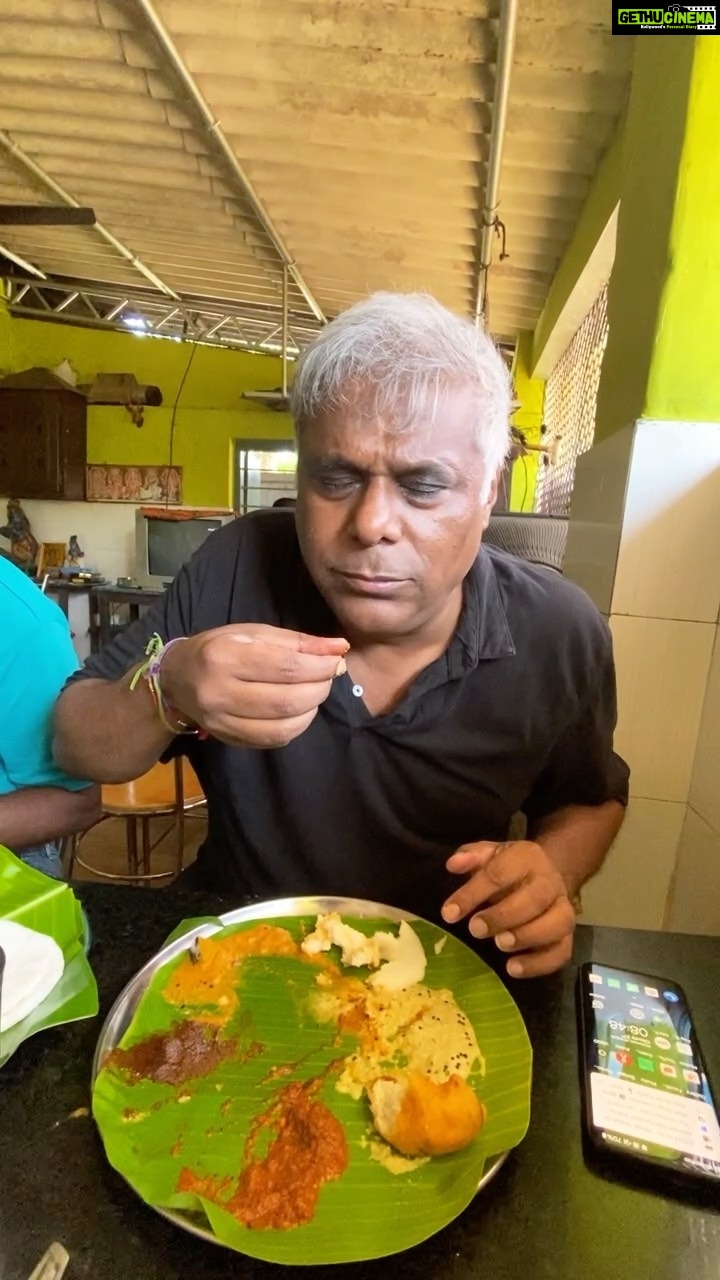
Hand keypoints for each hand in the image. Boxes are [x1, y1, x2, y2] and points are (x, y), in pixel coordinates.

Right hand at [159, 624, 348, 748]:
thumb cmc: (218, 648)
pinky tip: (298, 711)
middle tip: (327, 677)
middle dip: (319, 689)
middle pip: (287, 700)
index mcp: (224, 656)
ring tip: (314, 692)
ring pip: (283, 726)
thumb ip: (297, 642)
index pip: (285, 667)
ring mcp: (221, 721)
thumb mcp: (253, 633)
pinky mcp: (228, 739)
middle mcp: (219, 692)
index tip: (336, 661)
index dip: (319, 667)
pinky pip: (274, 740)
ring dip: (311, 710)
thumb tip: (339, 648)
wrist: (177, 679)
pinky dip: (296, 726)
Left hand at [441, 840, 575, 977]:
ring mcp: (563, 909)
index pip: (500, 873)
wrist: (545, 875)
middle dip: (503, 917)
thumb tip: (453, 864)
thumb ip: (471, 856)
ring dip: (527, 937)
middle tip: (475, 930)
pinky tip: (513, 968)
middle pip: (534, 899)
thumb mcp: (488, 854)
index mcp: (527, 857)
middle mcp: (550, 882)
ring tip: (499, 945)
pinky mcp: (567, 936)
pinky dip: (539, 963)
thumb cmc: (509, 868)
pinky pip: (562, 951)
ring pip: (558, 924)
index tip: (449, 913)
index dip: (473, 893)